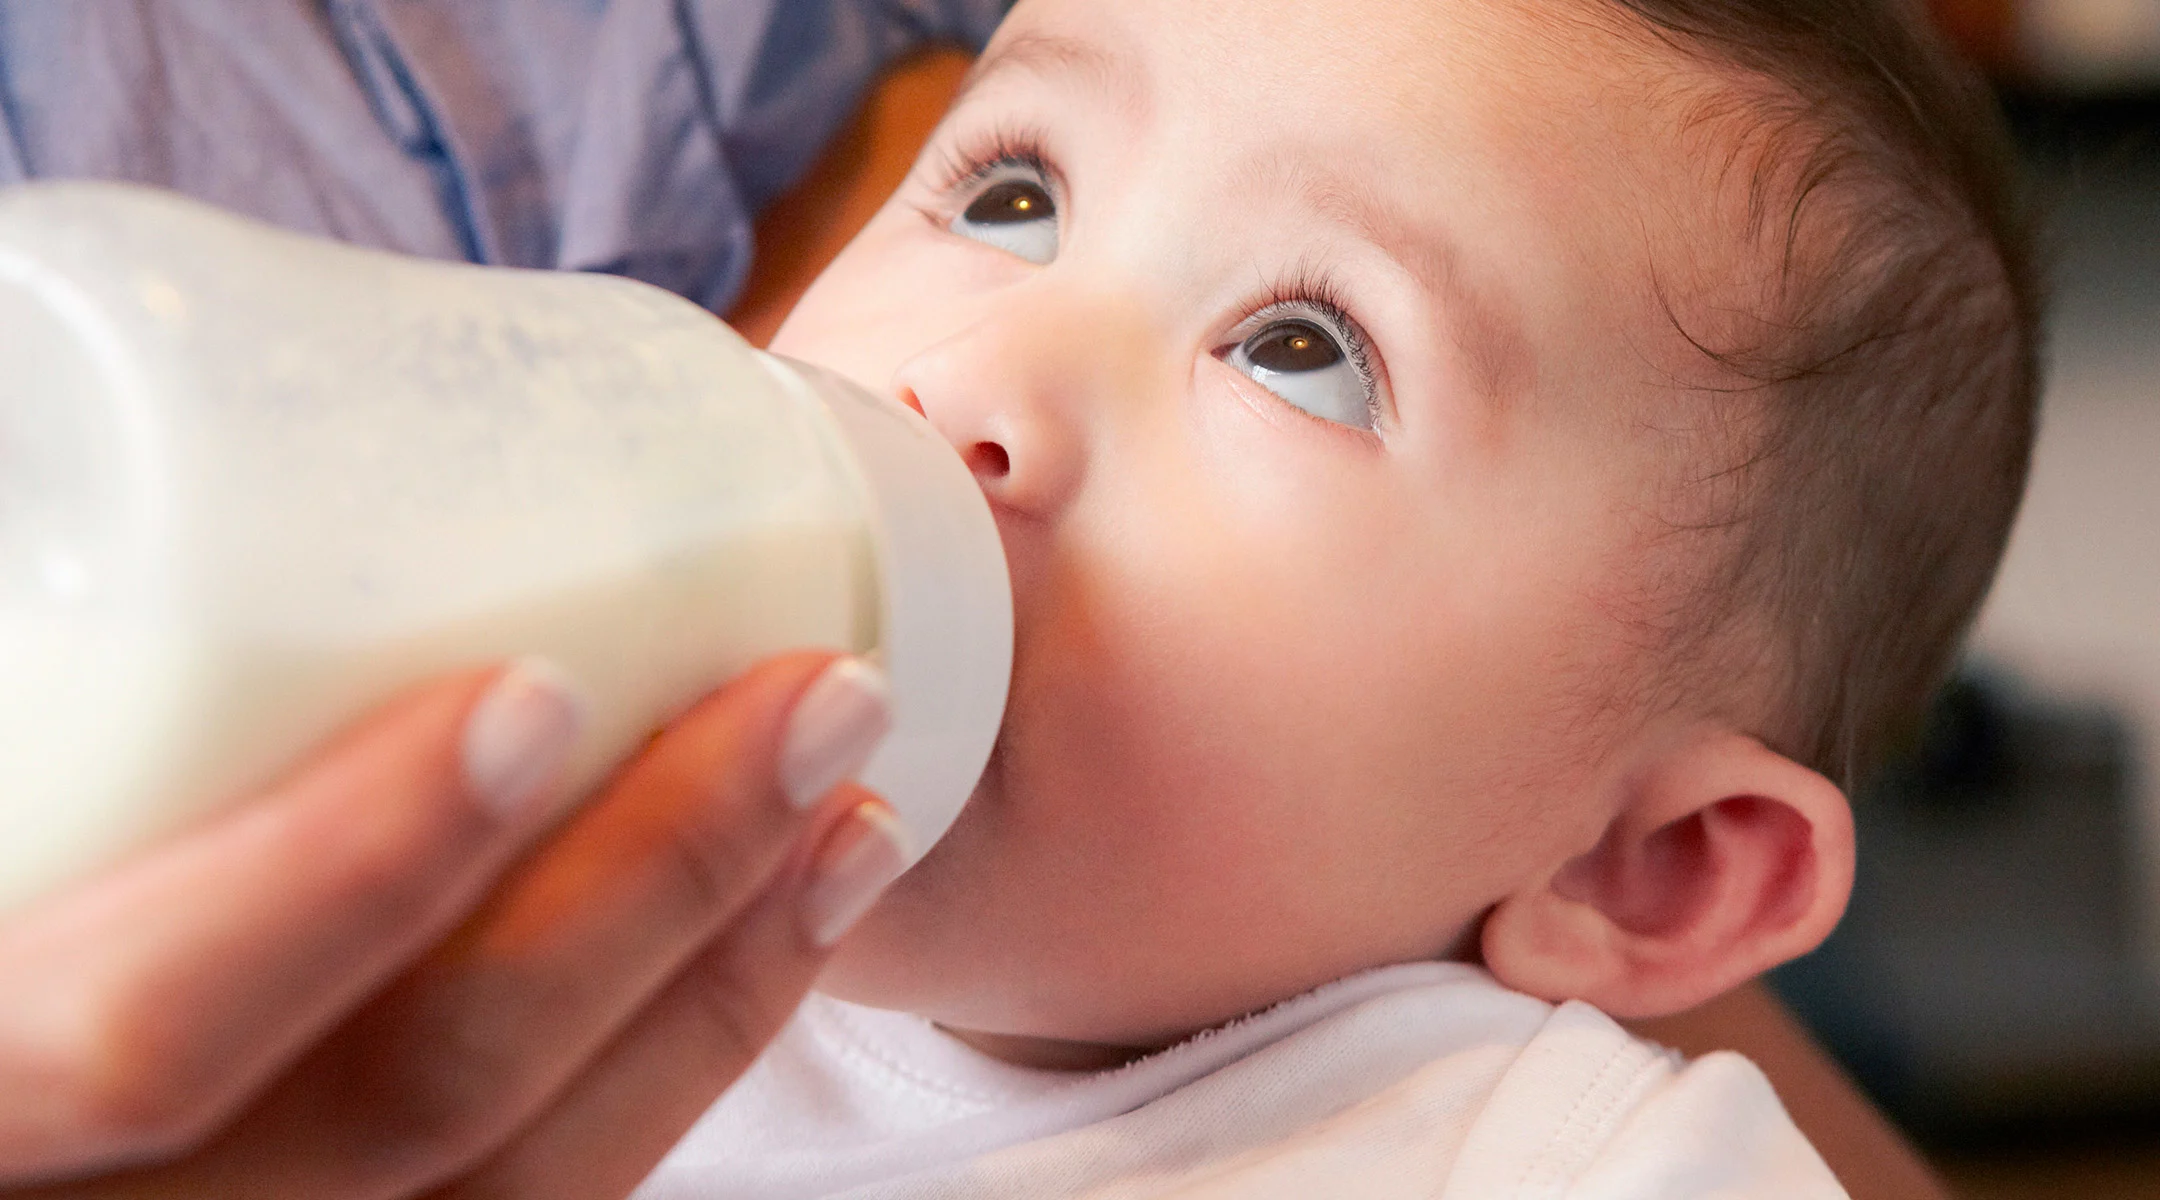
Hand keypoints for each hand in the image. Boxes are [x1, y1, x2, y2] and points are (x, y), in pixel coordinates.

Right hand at [0, 651, 907, 1198]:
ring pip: (508, 1192)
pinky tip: (767, 950)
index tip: (542, 691)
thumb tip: (42, 427)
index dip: (348, 870)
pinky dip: (675, 1080)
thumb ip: (12, 663)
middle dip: (647, 903)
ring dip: (715, 990)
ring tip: (852, 813)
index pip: (133, 1028)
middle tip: (812, 702)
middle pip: (401, 1111)